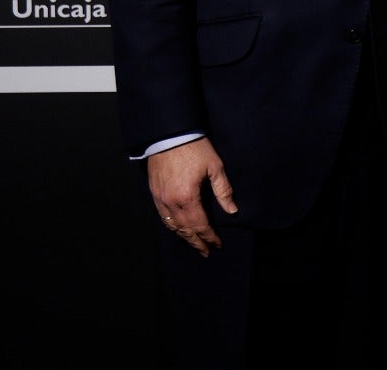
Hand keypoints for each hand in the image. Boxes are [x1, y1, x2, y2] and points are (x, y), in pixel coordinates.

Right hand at [147, 137, 237, 257]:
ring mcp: (160, 199)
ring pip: (172, 226)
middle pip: (185, 230)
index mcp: (188, 198)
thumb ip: (223, 190)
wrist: (169, 134)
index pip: (200, 225)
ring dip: (184, 237)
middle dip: (197, 242)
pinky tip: (178, 229)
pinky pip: (162, 217)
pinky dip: (171, 227)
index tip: (217, 245)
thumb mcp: (215, 167)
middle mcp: (172, 203)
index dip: (209, 237)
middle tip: (206, 252)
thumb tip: (232, 210)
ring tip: (194, 244)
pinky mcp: (154, 193)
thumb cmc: (194, 148)